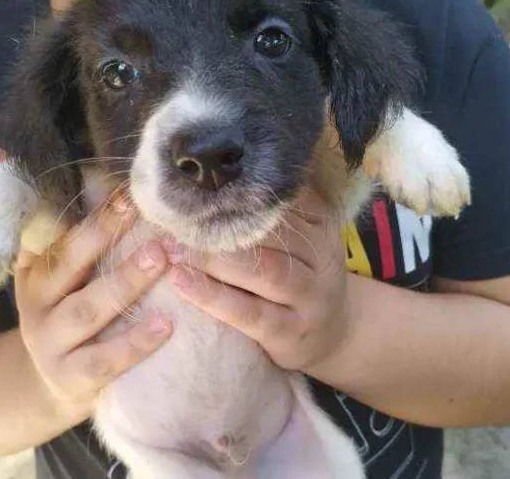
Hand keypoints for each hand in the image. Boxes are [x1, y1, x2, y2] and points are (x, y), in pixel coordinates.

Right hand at [0, 147, 172, 420]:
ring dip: (124, 282)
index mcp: (33, 269)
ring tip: (161, 257)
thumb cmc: (64, 308)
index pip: (52, 230)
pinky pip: (104, 360)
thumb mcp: (47, 265)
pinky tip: (166, 324)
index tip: (121, 186)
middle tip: (141, 208)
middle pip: (68, 263)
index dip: (84, 208)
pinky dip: (134, 343)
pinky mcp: (73, 378)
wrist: (50, 383)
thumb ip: (40, 214)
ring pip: (87, 310)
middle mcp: (37, 302)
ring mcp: (51, 343)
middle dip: (103, 233)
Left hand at [165, 190, 351, 373]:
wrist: (336, 334)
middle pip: (272, 234)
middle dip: (221, 225)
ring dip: (214, 259)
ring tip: (173, 249)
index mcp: (322, 225)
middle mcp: (322, 258)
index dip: (238, 194)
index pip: (281, 201)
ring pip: (264, 270)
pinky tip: (181, 282)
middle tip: (175, 217)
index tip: (197, 187)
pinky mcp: (290, 332)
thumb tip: (216, 176)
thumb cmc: (302, 277)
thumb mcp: (301, 240)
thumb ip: (273, 214)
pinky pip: (249, 313)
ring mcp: (310, 298)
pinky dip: (212, 296)